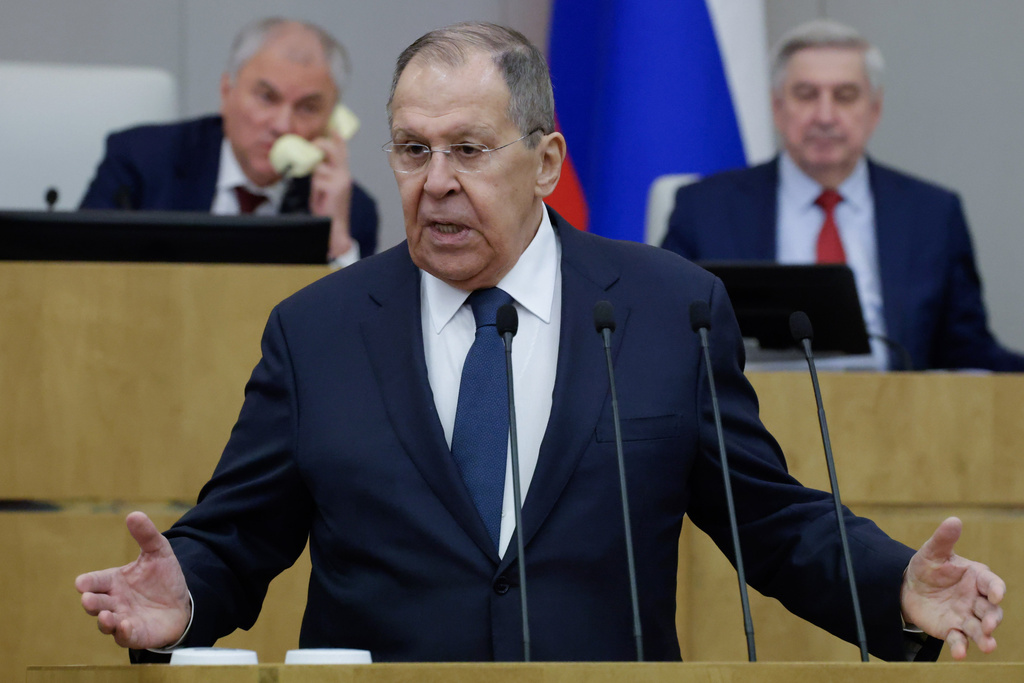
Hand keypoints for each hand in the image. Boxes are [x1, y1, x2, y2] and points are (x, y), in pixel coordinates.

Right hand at [75, 511, 190, 649]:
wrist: (182, 603)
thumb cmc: (163, 578)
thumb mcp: (158, 552)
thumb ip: (146, 535)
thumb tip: (134, 514)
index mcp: (114, 581)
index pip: (95, 581)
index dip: (87, 582)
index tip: (81, 583)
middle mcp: (114, 601)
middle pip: (95, 603)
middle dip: (91, 602)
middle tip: (88, 599)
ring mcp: (122, 618)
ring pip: (106, 622)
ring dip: (104, 620)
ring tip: (105, 616)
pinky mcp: (135, 634)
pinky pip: (124, 636)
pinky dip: (123, 632)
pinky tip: (125, 626)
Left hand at [309, 131, 354, 260]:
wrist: (334, 227)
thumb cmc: (327, 208)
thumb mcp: (324, 186)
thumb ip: (322, 172)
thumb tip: (313, 160)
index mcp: (343, 172)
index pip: (341, 149)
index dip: (336, 137)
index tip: (333, 126)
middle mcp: (344, 173)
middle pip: (332, 148)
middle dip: (320, 144)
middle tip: (311, 146)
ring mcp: (341, 180)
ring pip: (321, 164)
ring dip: (314, 171)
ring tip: (317, 185)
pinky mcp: (335, 187)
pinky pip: (318, 178)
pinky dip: (314, 186)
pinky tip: (320, 196)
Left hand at [901, 517, 1004, 659]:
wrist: (908, 586)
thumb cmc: (927, 567)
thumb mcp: (932, 552)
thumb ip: (944, 539)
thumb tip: (954, 520)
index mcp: (976, 578)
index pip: (992, 584)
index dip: (995, 589)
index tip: (995, 594)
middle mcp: (975, 599)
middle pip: (990, 610)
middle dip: (993, 619)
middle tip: (990, 625)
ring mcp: (965, 616)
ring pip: (979, 629)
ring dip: (984, 638)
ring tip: (988, 646)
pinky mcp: (951, 630)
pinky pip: (958, 640)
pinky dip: (960, 647)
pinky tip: (960, 654)